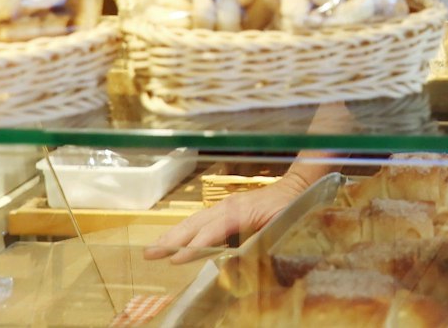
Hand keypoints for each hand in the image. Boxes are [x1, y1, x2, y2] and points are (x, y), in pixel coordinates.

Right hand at [145, 174, 308, 263]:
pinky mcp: (225, 210)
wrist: (297, 187)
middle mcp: (227, 207)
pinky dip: (184, 231)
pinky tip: (173, 242)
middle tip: (149, 254)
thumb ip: (259, 241)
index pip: (212, 231)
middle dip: (172, 240)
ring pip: (194, 222)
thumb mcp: (280, 226)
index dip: (194, 247)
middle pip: (195, 224)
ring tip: (153, 249)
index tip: (176, 260)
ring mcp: (225, 207)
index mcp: (240, 211)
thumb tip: (241, 259)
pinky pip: (201, 222)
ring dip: (173, 236)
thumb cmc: (290, 208)